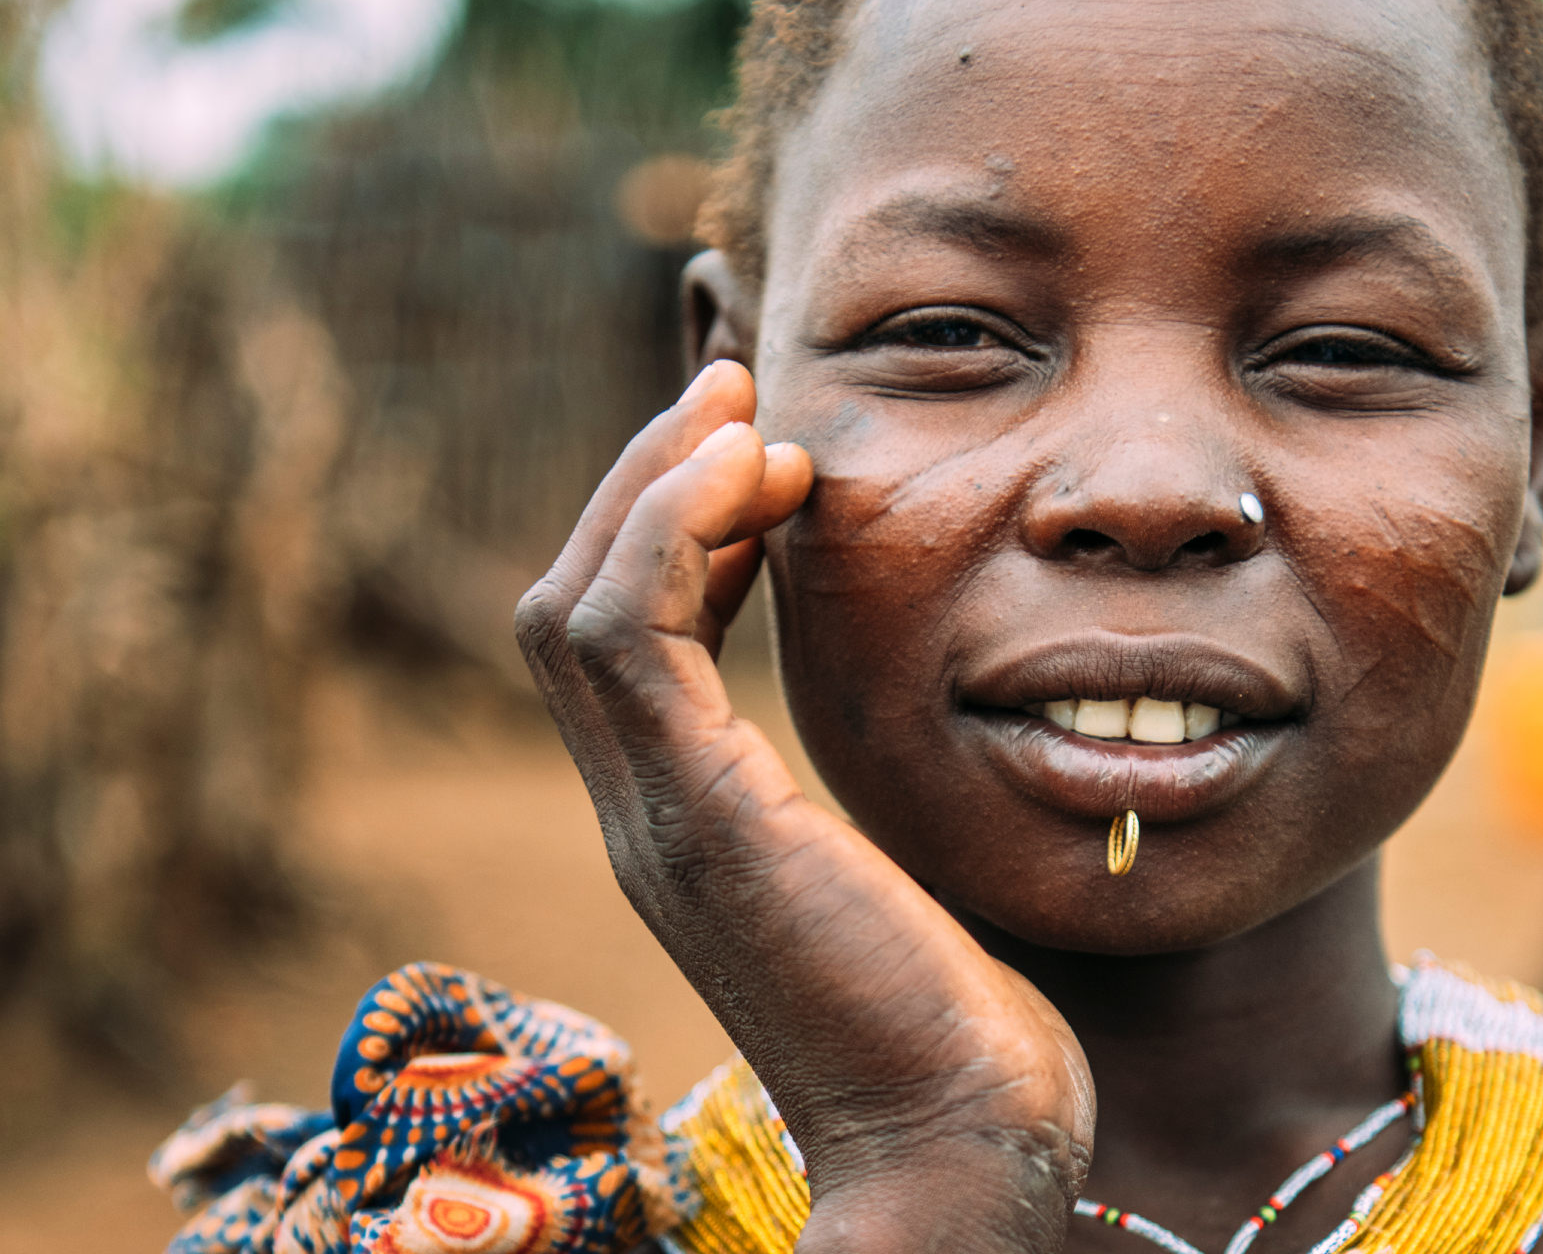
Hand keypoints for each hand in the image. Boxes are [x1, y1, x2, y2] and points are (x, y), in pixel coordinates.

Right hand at [516, 360, 1094, 1253]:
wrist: (963, 1147)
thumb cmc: (958, 1021)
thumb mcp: (906, 865)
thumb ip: (873, 784)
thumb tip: (927, 696)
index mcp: (693, 820)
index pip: (626, 641)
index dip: (675, 529)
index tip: (760, 448)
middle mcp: (648, 815)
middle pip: (578, 605)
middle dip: (648, 484)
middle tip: (732, 395)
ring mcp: (658, 821)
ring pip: (582, 607)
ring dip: (655, 489)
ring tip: (744, 418)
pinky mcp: (698, 821)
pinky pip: (630, 639)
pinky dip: (673, 533)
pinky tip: (755, 475)